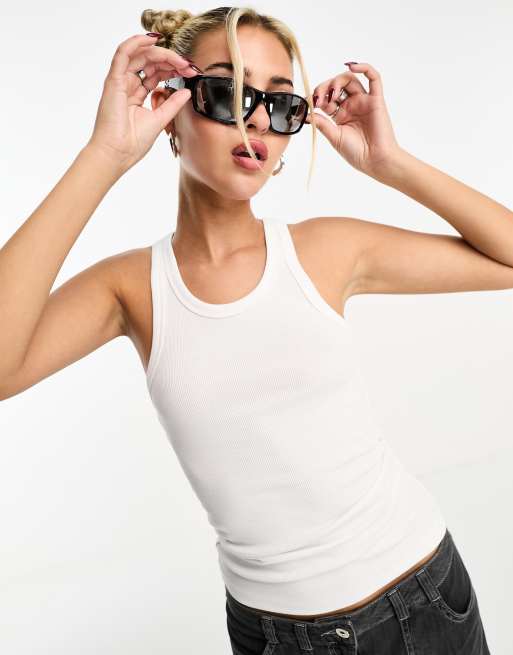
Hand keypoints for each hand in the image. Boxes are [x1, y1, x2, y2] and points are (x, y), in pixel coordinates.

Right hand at [86, 33, 198, 172]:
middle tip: (189, 66)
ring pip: (140, 55)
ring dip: (161, 53)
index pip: (156, 73)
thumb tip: (187, 91)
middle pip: (150, 62)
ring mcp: (120, 81)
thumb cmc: (132, 143)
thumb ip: (173, 104)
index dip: (174, 69)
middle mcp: (128, 85)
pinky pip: (123, 53)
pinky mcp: (114, 81)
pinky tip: (153, 39)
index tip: (191, 72)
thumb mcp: (160, 120)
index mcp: (137, 94)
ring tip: (178, 59)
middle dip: (171, 60)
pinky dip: (136, 43)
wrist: (117, 154)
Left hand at [305, 62, 401, 176]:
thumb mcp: (334, 137)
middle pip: (336, 86)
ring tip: (331, 93)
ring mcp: (364, 101)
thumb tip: (304, 113)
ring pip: (350, 79)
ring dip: (337, 81)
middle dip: (324, 88)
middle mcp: (351, 105)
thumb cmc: (356, 153)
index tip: (308, 103)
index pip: (325, 98)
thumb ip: (321, 123)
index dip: (316, 96)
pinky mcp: (376, 100)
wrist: (375, 161)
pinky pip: (374, 78)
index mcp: (340, 115)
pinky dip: (364, 68)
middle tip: (318, 98)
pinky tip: (352, 66)